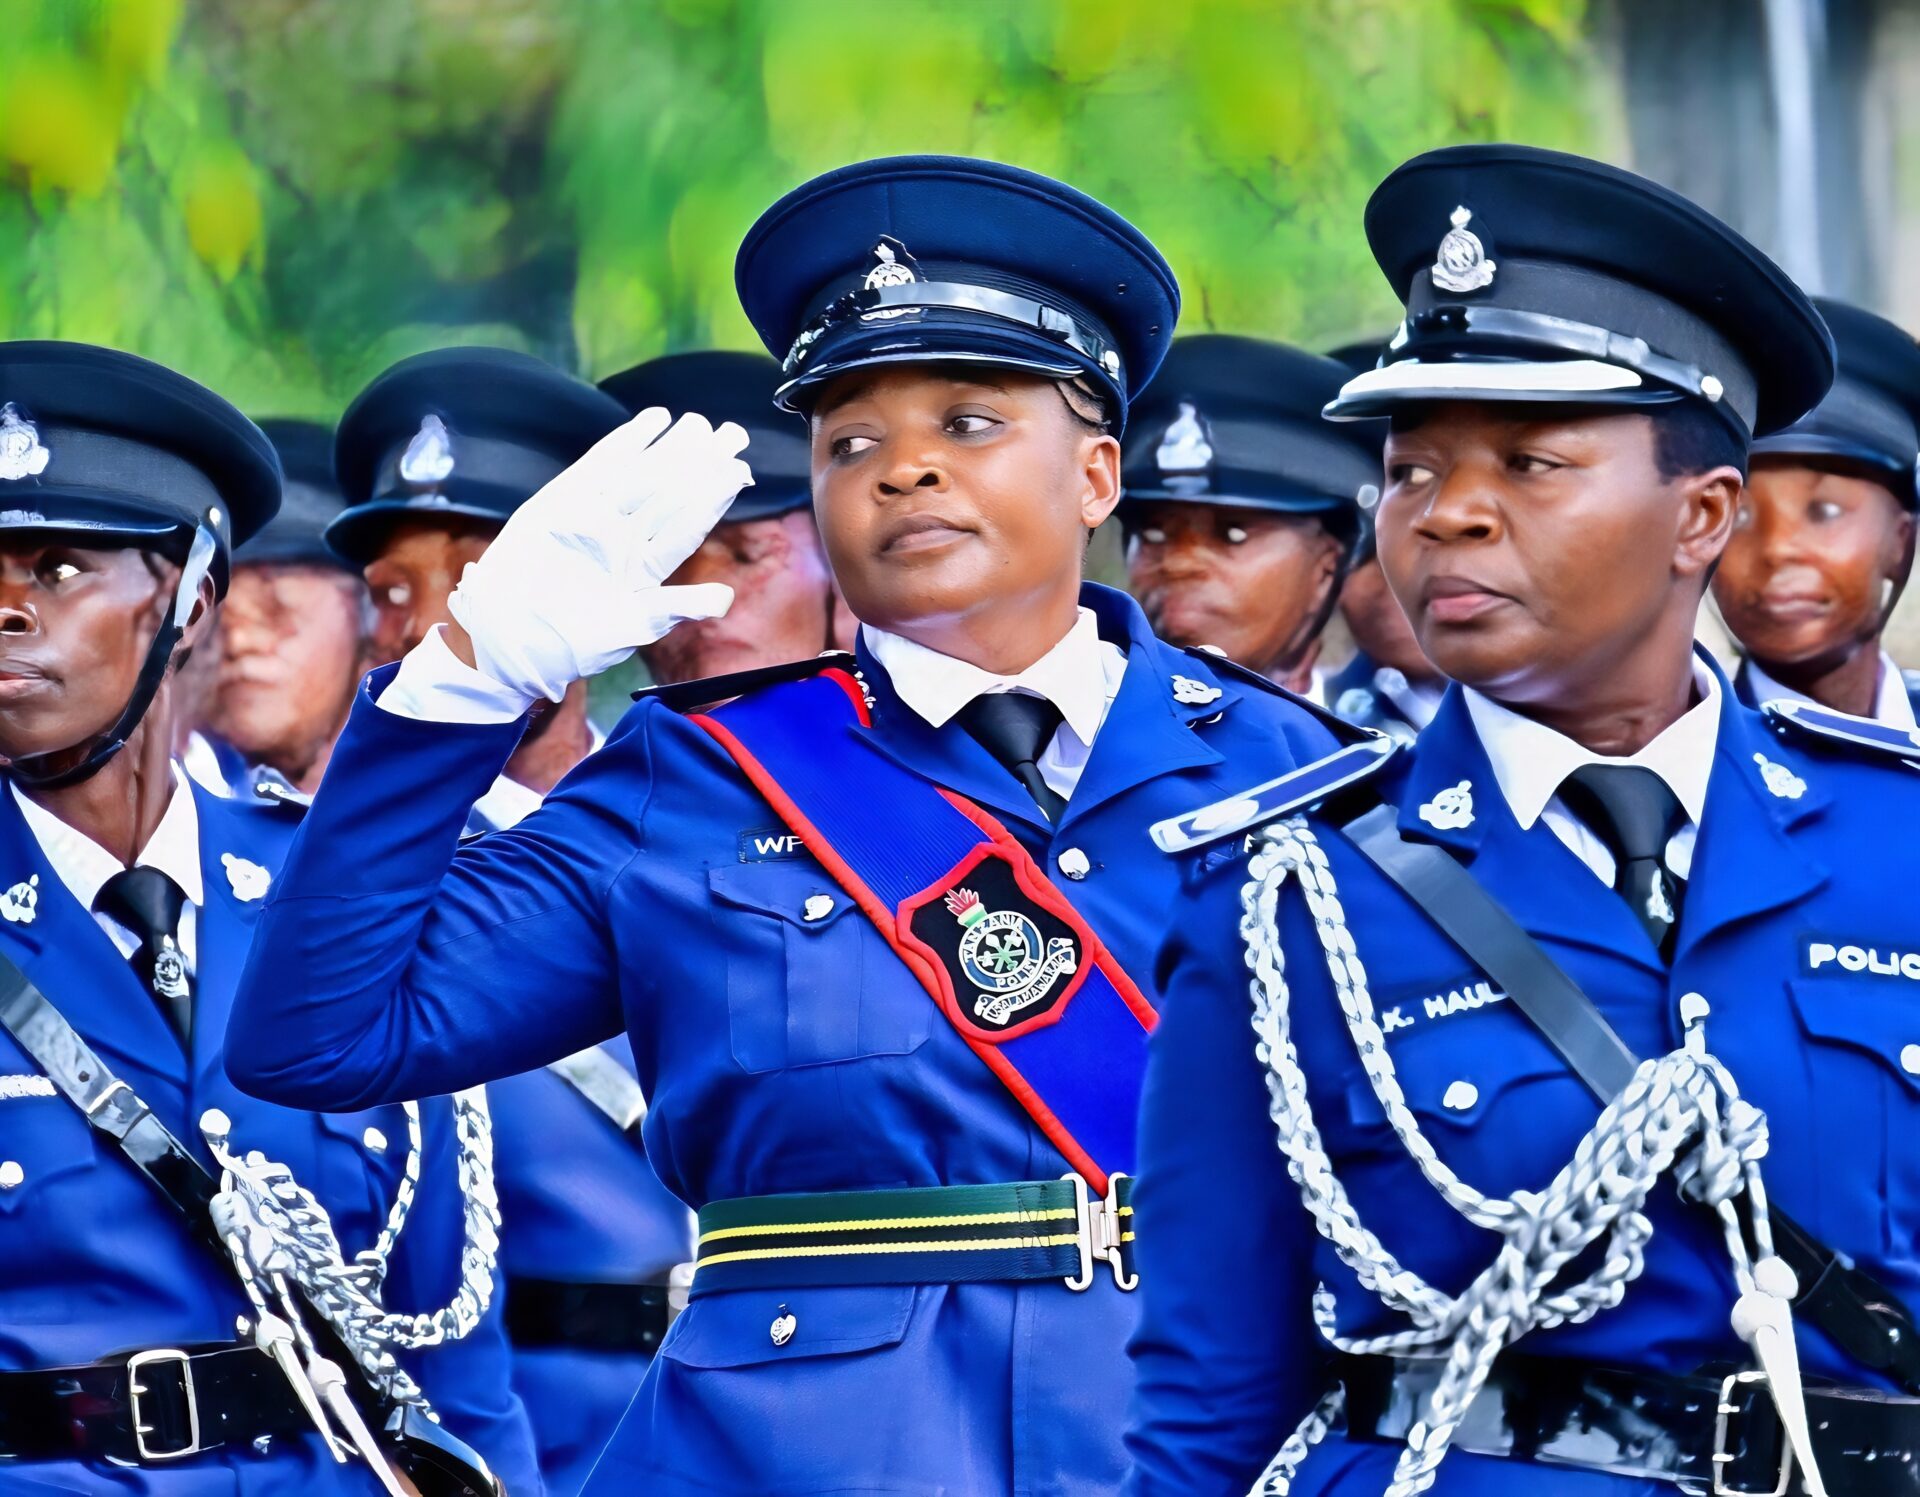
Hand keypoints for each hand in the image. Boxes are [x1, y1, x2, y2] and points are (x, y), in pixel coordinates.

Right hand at [446, 408, 751, 704]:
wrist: (506, 637)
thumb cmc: (568, 643)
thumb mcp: (630, 628)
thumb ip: (675, 607)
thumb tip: (725, 600)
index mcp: (645, 570)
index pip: (688, 527)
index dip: (713, 499)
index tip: (740, 470)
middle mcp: (625, 540)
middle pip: (671, 494)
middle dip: (702, 465)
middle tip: (734, 433)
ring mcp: (595, 518)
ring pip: (643, 475)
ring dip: (672, 449)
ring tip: (700, 422)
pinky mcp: (562, 502)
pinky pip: (600, 466)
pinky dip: (626, 442)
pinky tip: (653, 421)